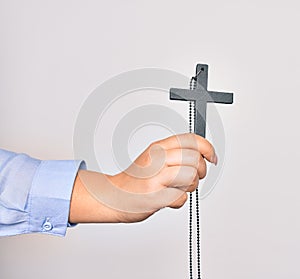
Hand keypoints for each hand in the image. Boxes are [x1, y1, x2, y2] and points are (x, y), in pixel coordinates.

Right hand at [69, 133, 216, 223]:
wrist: (114, 195)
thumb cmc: (136, 179)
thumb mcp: (153, 158)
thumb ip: (175, 154)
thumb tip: (202, 155)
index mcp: (158, 147)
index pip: (191, 139)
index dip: (207, 148)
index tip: (212, 158)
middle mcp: (157, 158)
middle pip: (195, 158)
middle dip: (200, 170)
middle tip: (194, 176)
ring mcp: (155, 176)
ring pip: (191, 176)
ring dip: (190, 186)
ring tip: (178, 188)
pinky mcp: (154, 195)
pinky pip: (181, 197)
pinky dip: (178, 201)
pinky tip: (167, 197)